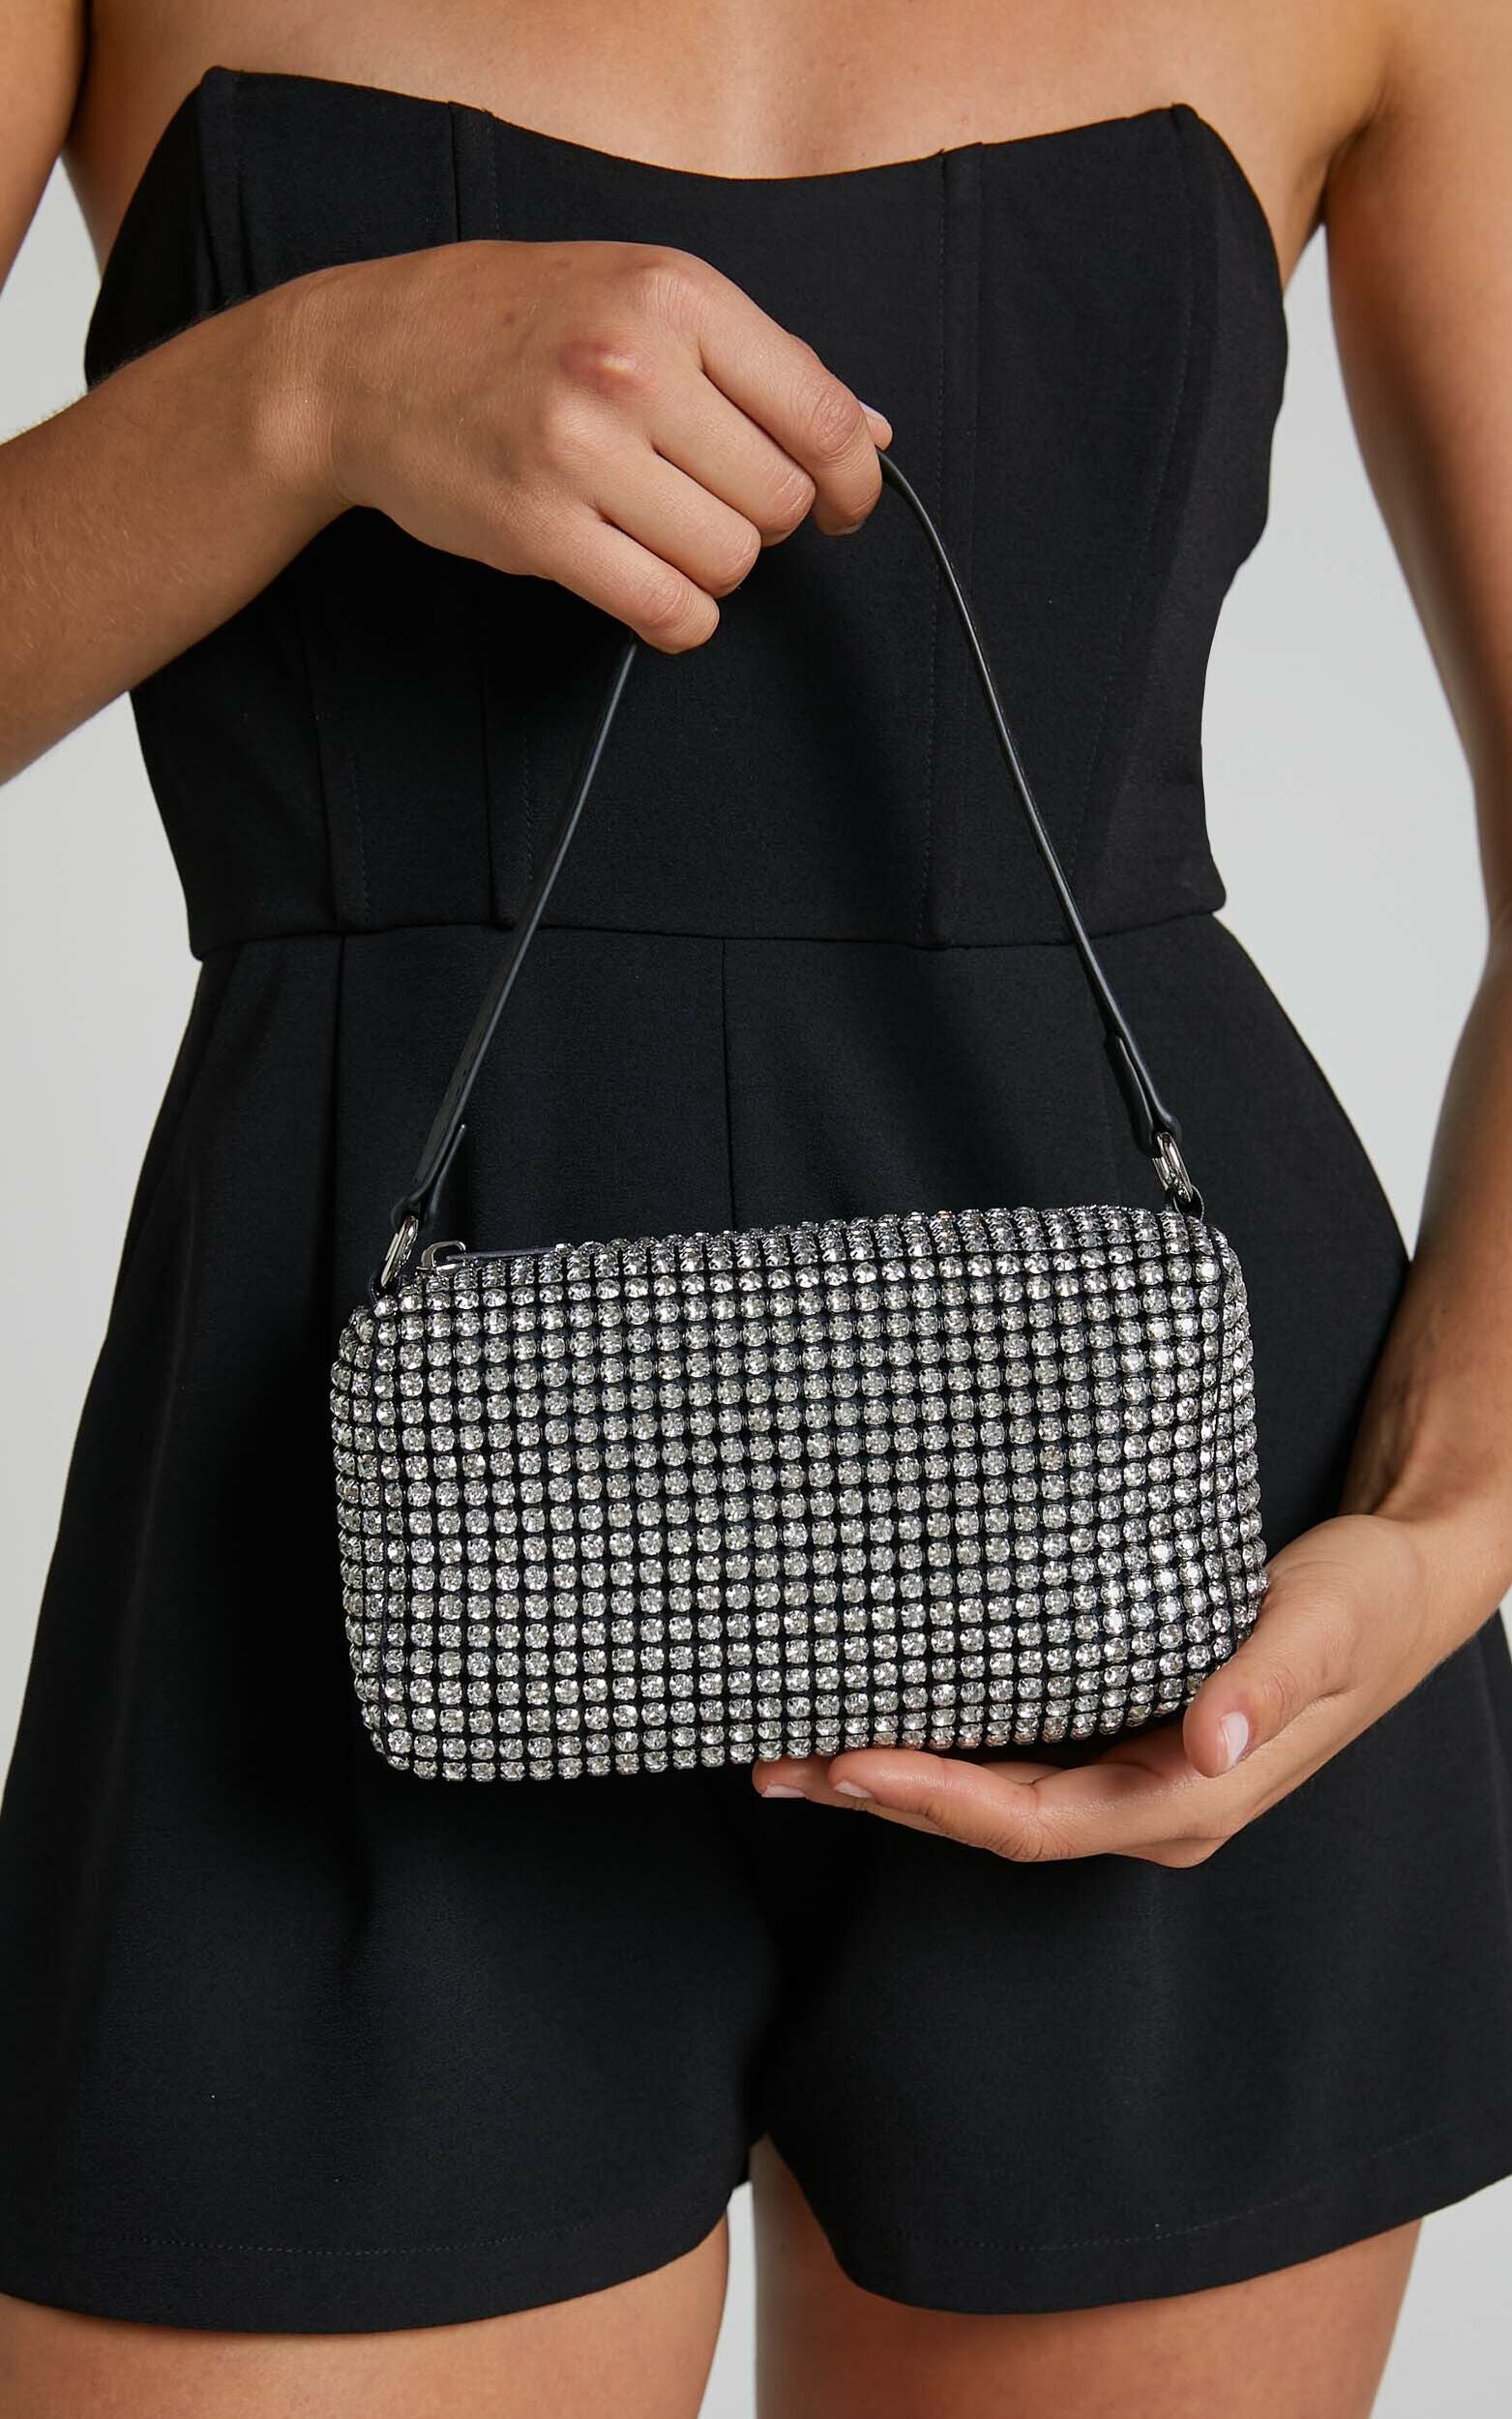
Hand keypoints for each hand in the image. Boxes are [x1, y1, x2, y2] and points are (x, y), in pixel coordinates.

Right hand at [282, 237, 891, 649]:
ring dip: (711, 568)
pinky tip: (650, 589)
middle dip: (758, 519)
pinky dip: (676, 617)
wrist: (365, 357)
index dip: (851, 481)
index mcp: (676, 295)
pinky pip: (664, 608)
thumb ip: (760, 361)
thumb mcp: (640, 293)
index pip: (820, 414)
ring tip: (659, 532)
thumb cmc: (510, 323)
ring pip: (729, 562)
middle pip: (777, 501)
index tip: (842, 506)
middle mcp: (634, 365)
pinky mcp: (538, 526)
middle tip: (704, 500)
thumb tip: (868, 432)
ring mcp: (581, 449)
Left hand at [753, 1511, 1492, 1863]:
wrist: (1395, 1586)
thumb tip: (1209, 1743)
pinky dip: (938, 1740)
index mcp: (1190, 1797)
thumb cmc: (1359, 1603)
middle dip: (884, 1795)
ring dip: (894, 1775)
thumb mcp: (1321, 1629)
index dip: (940, 1800)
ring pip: (992, 1793)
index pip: (1037, 1819)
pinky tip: (879, 1710)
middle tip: (778, 1760)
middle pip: (992, 1820)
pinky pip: (1014, 1753)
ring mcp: (1131, 1773)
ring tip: (793, 1747)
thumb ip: (1264, 1685)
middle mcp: (1150, 1802)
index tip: (855, 1763)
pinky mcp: (1118, 1733)